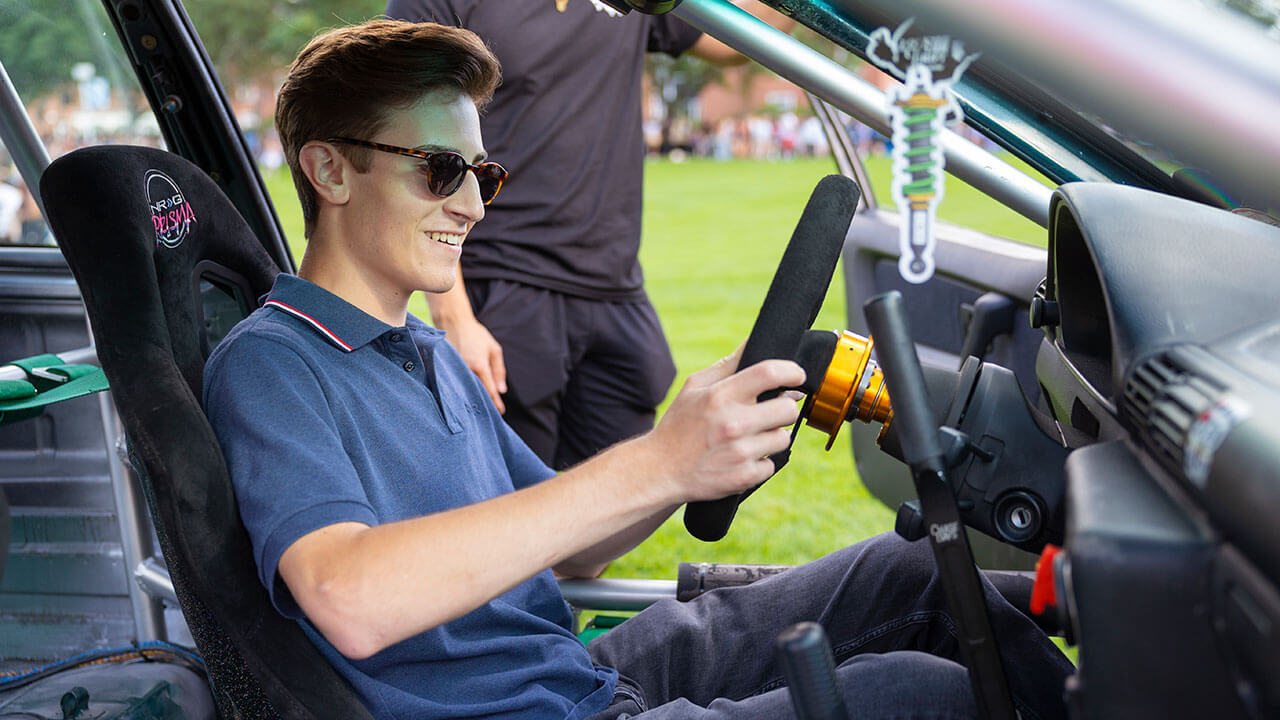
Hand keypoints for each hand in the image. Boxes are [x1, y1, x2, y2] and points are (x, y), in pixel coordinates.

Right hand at [438, 316, 507, 412]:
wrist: (453, 322)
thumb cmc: (476, 335)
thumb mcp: (494, 349)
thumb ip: (499, 371)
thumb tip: (501, 390)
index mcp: (479, 366)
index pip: (489, 390)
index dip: (495, 403)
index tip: (500, 412)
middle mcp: (466, 370)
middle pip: (476, 394)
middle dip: (483, 405)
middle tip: (490, 415)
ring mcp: (454, 370)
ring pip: (464, 391)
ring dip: (471, 400)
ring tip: (478, 411)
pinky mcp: (445, 369)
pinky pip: (454, 384)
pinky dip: (460, 392)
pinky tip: (464, 398)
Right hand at [643, 345, 804, 502]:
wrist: (660, 470)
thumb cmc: (679, 425)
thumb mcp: (694, 387)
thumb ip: (727, 365)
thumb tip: (753, 342)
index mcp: (720, 396)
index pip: (769, 374)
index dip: (791, 371)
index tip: (796, 375)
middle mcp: (733, 423)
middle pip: (788, 408)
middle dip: (785, 407)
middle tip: (771, 411)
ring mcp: (740, 452)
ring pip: (783, 438)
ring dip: (772, 436)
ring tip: (750, 437)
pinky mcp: (744, 477)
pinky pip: (771, 465)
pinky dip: (760, 462)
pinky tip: (742, 458)